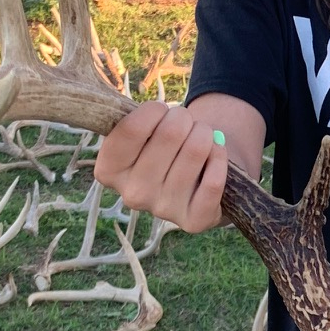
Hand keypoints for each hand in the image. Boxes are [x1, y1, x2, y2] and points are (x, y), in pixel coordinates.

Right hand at [93, 103, 229, 233]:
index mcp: (110, 170)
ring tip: (201, 137)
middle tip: (185, 124)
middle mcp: (132, 195)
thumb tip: (158, 111)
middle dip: (184, 119)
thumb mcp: (143, 132)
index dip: (154, 110)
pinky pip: (214, 179)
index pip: (132, 128)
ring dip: (205, 133)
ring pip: (196, 150)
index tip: (161, 110)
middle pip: (169, 133)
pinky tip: (216, 154)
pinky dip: (220, 156)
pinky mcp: (193, 221)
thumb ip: (138, 120)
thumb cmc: (164, 146)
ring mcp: (163, 210)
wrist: (194, 179)